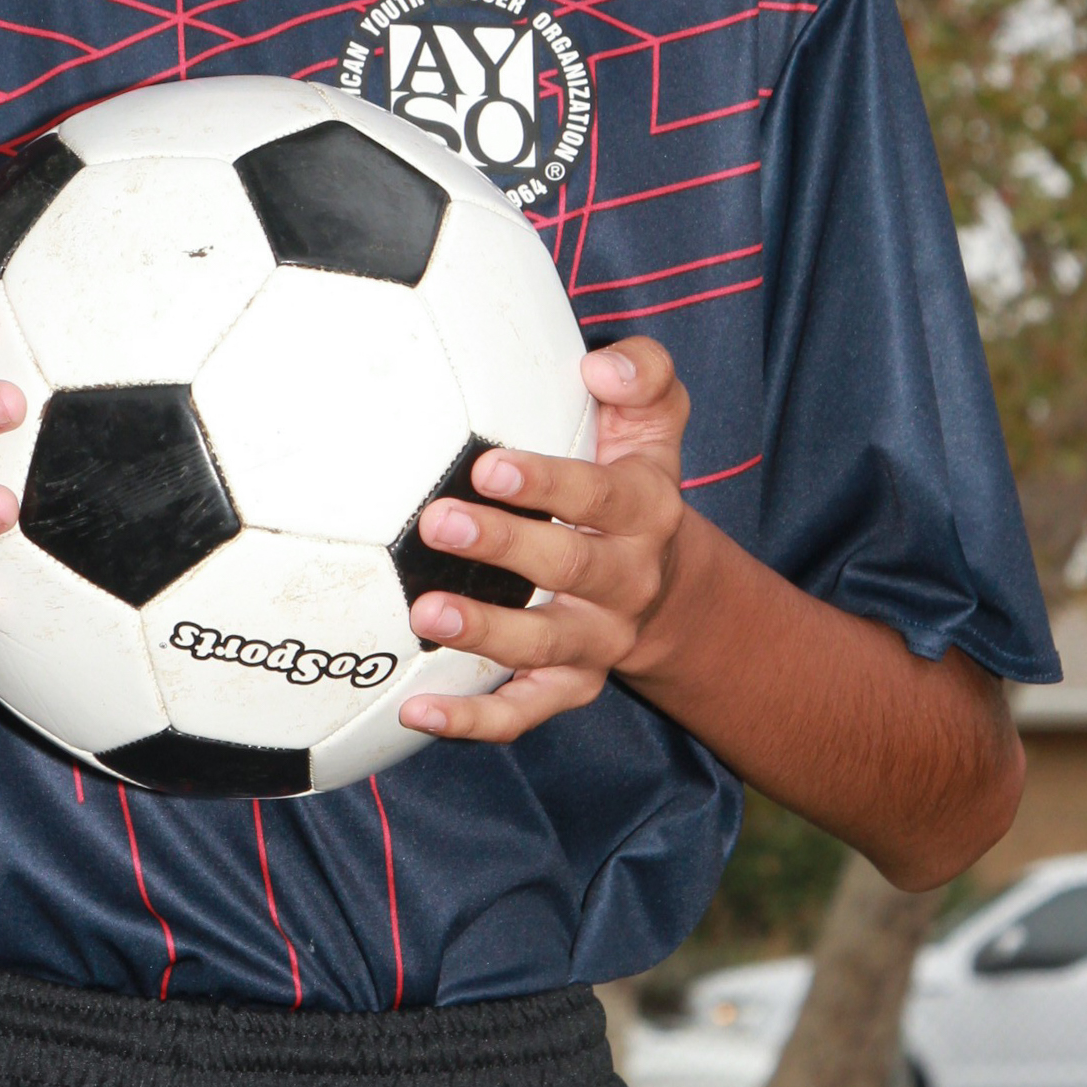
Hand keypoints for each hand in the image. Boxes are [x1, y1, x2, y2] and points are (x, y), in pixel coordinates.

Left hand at [395, 335, 689, 741]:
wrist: (671, 583)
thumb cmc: (634, 477)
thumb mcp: (655, 418)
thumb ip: (643, 373)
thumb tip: (599, 365)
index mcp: (644, 508)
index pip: (600, 493)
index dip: (547, 482)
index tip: (489, 466)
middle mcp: (627, 579)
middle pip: (569, 566)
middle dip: (503, 545)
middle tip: (439, 521)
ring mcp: (598, 639)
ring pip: (544, 646)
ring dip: (485, 632)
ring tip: (426, 613)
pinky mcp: (570, 685)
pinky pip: (524, 711)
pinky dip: (473, 721)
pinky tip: (416, 711)